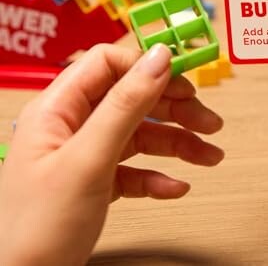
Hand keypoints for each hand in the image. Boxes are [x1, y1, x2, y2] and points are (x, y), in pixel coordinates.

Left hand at [0, 44, 223, 265]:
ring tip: (209, 156)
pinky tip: (176, 187)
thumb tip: (158, 58)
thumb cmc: (34, 232)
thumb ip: (126, 104)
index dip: (149, 68)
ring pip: (140, 134)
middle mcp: (72, 127)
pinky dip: (158, 175)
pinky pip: (135, 168)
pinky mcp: (95, 182)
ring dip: (177, 143)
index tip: (186, 80)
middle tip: (208, 122)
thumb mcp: (88, 160)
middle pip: (133, 99)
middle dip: (175, 110)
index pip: (109, 65)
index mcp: (58, 109)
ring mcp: (85, 155)